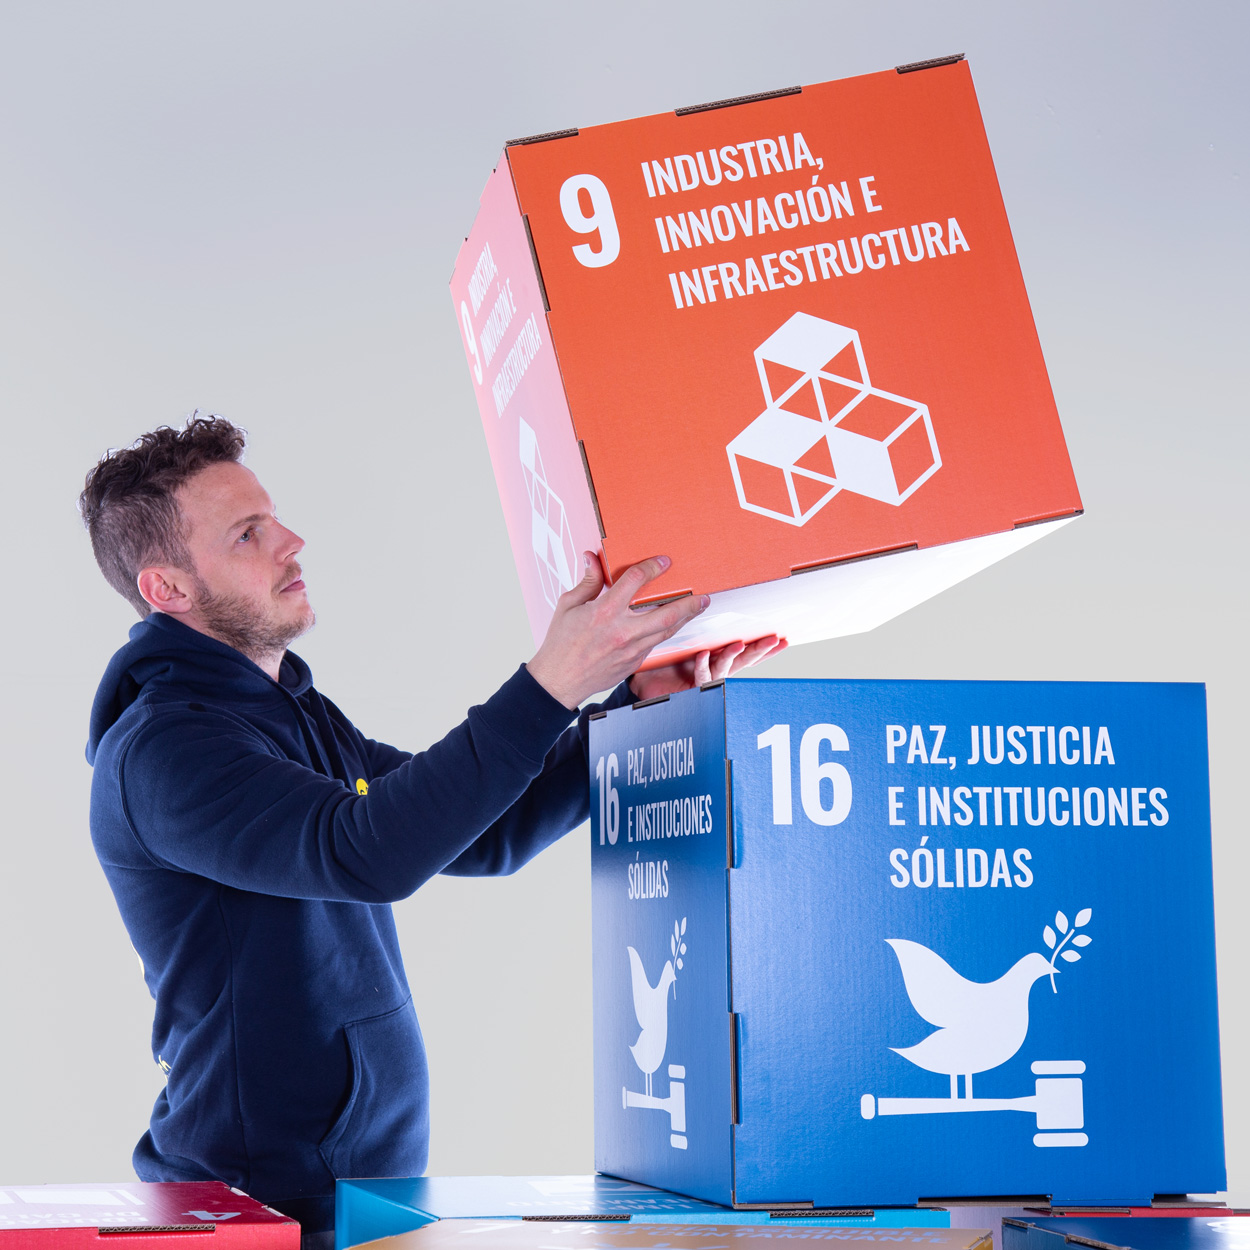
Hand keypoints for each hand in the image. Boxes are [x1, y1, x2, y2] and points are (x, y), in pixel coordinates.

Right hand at [526, 553, 709, 709]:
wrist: (559, 680)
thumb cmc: (560, 643)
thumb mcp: (568, 605)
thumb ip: (588, 582)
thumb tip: (592, 558)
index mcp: (605, 611)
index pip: (635, 580)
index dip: (652, 567)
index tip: (664, 562)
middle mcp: (622, 630)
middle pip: (666, 613)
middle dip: (688, 603)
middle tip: (703, 596)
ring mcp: (631, 649)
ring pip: (666, 631)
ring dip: (684, 618)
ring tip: (697, 608)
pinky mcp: (633, 662)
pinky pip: (654, 644)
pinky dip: (664, 633)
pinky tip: (670, 626)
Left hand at [628, 634, 787, 701]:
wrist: (645, 689)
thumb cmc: (662, 668)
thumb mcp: (679, 644)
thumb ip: (690, 628)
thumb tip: (699, 602)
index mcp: (716, 659)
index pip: (744, 652)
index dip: (762, 646)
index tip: (782, 639)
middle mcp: (714, 670)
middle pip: (743, 660)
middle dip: (760, 650)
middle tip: (775, 640)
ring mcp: (704, 680)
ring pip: (725, 668)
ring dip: (733, 655)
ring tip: (739, 643)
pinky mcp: (690, 689)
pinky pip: (700, 676)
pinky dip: (702, 665)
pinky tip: (704, 654)